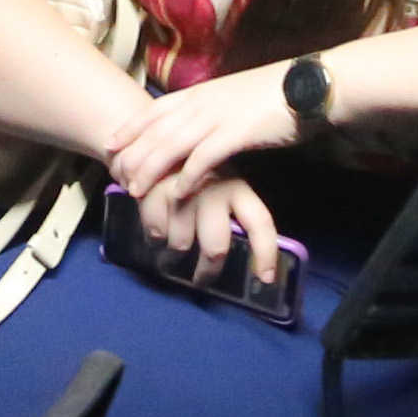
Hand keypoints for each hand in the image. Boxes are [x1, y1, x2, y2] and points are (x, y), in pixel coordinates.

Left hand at [103, 65, 300, 210]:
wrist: (308, 85)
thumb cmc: (274, 93)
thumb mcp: (232, 97)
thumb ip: (211, 110)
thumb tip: (198, 127)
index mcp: (200, 92)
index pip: (154, 110)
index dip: (130, 128)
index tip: (109, 145)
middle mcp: (202, 102)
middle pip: (156, 130)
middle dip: (133, 154)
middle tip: (116, 176)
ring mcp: (218, 116)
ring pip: (172, 144)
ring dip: (151, 169)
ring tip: (135, 190)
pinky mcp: (237, 133)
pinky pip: (204, 157)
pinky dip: (188, 176)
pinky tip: (177, 193)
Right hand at [136, 170, 285, 288]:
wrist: (152, 137)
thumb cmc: (193, 169)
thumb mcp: (220, 182)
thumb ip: (232, 215)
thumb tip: (251, 257)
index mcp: (236, 187)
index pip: (259, 223)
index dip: (265, 253)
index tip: (266, 279)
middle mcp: (213, 189)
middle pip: (215, 247)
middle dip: (207, 271)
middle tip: (201, 279)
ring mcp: (183, 191)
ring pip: (181, 244)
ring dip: (174, 253)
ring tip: (171, 249)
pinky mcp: (154, 192)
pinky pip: (155, 233)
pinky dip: (153, 236)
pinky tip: (154, 229)